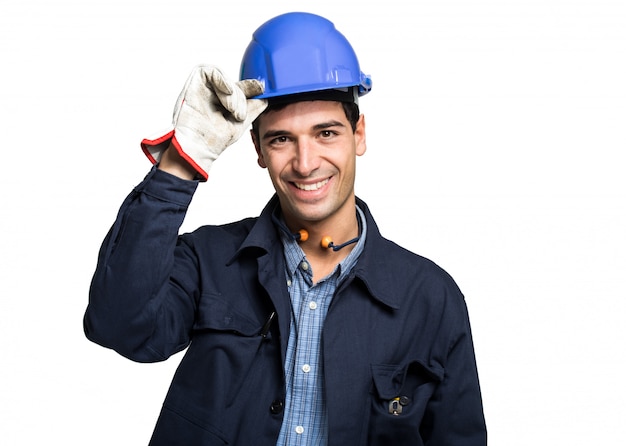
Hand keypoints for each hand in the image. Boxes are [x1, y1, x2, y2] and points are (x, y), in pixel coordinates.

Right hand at [141, 65, 266, 180]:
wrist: (199, 147)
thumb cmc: (214, 140)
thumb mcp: (240, 123)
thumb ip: (253, 109)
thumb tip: (265, 98)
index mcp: (223, 104)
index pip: (239, 90)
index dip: (251, 88)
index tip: (261, 89)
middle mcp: (213, 95)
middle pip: (233, 84)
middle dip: (241, 98)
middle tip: (239, 114)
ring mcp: (203, 90)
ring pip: (223, 77)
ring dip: (232, 92)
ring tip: (231, 109)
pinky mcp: (193, 84)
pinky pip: (209, 71)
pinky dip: (221, 79)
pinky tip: (227, 92)